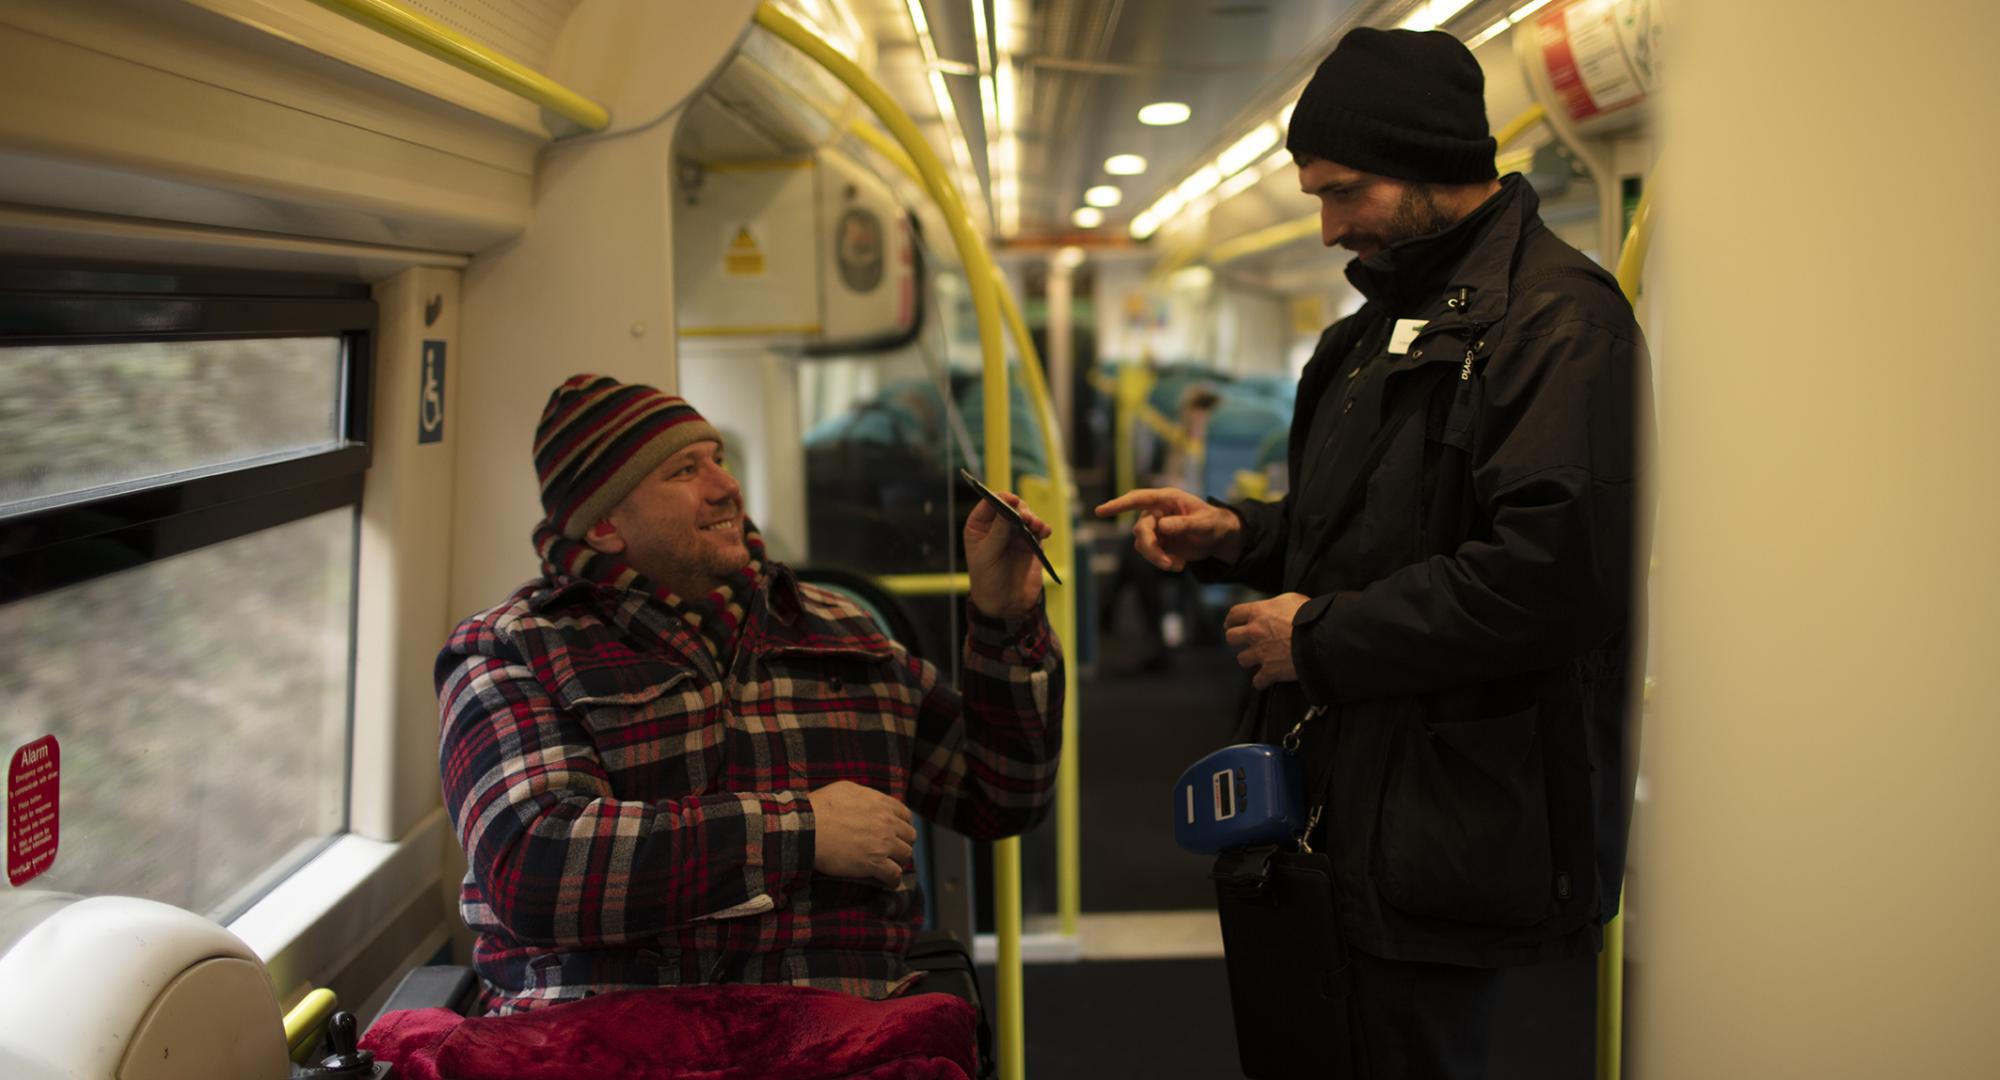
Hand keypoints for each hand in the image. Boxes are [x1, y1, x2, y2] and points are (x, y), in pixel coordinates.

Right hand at [808, 781, 916, 887]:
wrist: (808, 827)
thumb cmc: (820, 807)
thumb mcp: (847, 790)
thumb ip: (866, 795)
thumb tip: (870, 801)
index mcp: (882, 803)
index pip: (906, 815)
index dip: (902, 825)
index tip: (896, 832)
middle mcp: (888, 822)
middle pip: (909, 836)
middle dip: (902, 842)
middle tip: (892, 850)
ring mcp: (883, 843)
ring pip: (905, 855)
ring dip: (898, 860)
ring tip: (890, 865)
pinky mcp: (874, 863)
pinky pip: (894, 874)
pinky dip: (893, 880)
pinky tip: (888, 882)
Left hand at [965, 490, 1052, 618]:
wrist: (1005, 605)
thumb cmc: (988, 581)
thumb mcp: (988, 556)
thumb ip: (998, 532)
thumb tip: (1009, 509)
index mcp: (979, 527)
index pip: (989, 504)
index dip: (1001, 498)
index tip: (1012, 501)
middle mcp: (997, 527)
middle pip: (1011, 506)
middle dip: (1020, 509)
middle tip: (1026, 518)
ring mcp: (1014, 534)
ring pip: (1026, 515)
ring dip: (1033, 518)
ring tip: (1037, 527)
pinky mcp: (1030, 543)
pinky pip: (1038, 530)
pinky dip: (1043, 528)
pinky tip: (1044, 532)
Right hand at [1094, 487, 1241, 571]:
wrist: (1218, 538)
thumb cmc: (1214, 523)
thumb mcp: (1204, 523)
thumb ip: (1184, 523)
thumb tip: (1162, 525)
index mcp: (1166, 499)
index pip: (1138, 499)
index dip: (1119, 505)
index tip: (1100, 511)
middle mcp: (1156, 512)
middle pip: (1140, 530)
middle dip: (1151, 549)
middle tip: (1167, 564)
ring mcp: (1155, 528)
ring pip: (1142, 545)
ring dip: (1157, 558)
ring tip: (1177, 565)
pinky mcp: (1157, 543)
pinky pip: (1150, 555)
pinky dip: (1163, 563)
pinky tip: (1179, 565)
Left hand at [1223, 593, 1308, 688]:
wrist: (1321, 638)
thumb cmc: (1310, 616)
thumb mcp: (1292, 599)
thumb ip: (1278, 604)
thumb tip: (1277, 607)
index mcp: (1258, 612)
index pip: (1234, 614)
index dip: (1231, 620)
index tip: (1231, 623)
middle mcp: (1254, 632)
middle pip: (1231, 637)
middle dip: (1236, 639)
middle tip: (1243, 641)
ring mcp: (1260, 653)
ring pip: (1242, 659)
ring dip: (1249, 660)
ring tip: (1258, 659)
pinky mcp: (1270, 671)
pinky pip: (1258, 681)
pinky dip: (1261, 682)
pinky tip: (1265, 680)